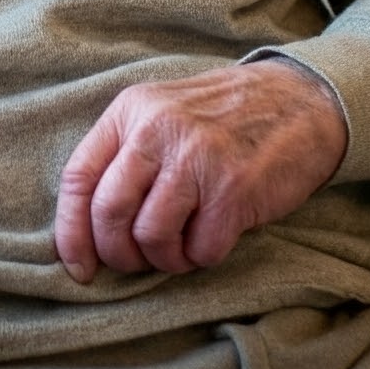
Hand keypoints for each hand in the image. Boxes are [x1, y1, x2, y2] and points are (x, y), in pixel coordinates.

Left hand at [55, 58, 348, 283]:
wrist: (299, 101)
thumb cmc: (220, 118)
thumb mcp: (159, 112)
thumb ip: (123, 155)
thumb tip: (87, 227)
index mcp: (129, 112)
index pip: (78, 179)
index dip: (70, 232)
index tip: (79, 267)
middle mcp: (157, 132)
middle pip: (109, 212)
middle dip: (118, 254)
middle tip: (136, 261)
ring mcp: (196, 160)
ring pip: (152, 236)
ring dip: (163, 260)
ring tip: (179, 249)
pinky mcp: (234, 190)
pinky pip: (201, 249)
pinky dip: (201, 258)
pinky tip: (210, 240)